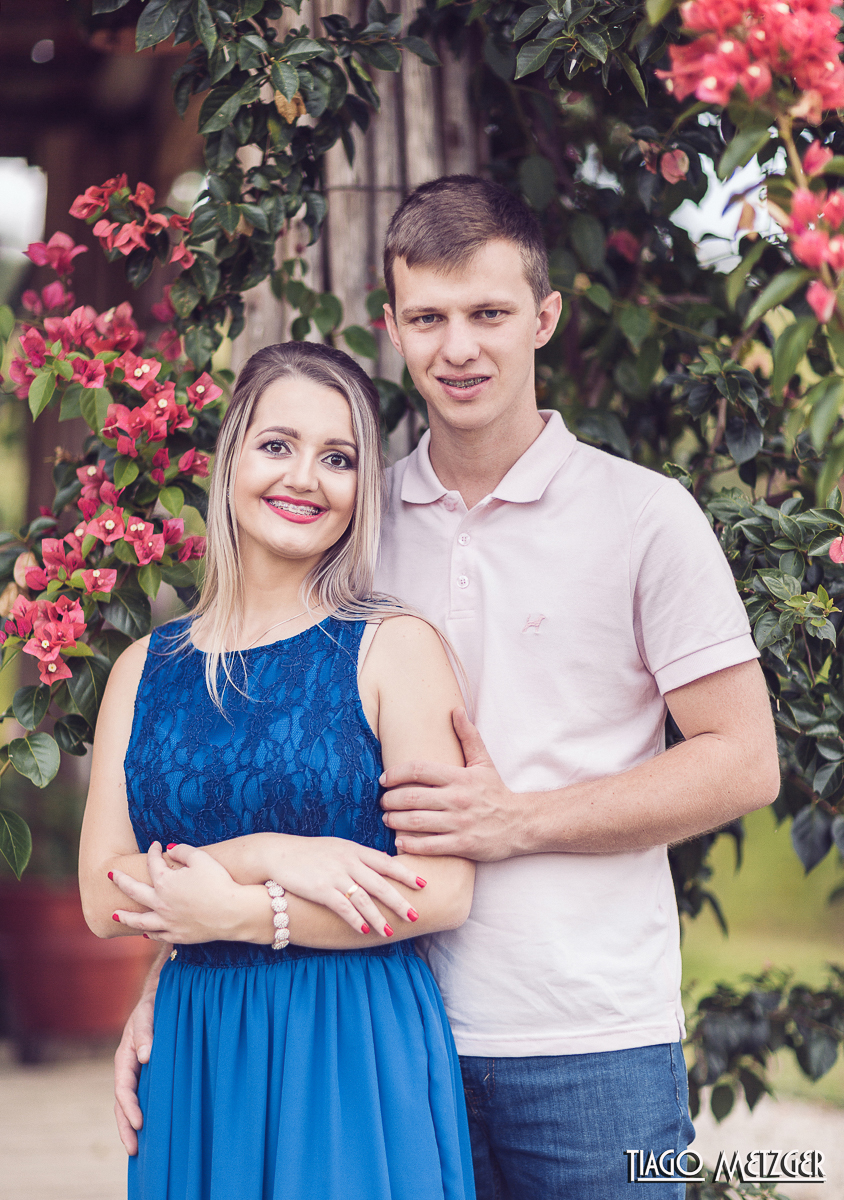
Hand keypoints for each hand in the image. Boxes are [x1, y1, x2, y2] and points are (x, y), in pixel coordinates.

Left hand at [111, 842, 250, 942]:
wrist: (233, 912)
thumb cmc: (219, 882)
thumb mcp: (201, 858)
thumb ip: (182, 851)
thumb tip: (168, 849)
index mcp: (164, 882)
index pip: (152, 863)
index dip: (153, 851)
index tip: (155, 845)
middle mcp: (160, 903)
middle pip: (134, 891)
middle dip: (121, 881)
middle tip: (111, 876)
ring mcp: (167, 922)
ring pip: (139, 920)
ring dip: (125, 917)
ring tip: (114, 915)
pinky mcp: (178, 935)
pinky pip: (157, 935)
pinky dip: (149, 933)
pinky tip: (144, 932)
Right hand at [114, 968, 158, 1154]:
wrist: (159, 996)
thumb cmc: (153, 1005)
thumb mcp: (148, 1014)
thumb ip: (146, 1032)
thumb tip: (146, 1056)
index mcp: (124, 1057)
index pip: (123, 1089)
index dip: (130, 1108)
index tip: (140, 1124)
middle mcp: (128, 1068)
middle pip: (122, 1104)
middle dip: (125, 1127)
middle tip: (134, 1151)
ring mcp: (136, 1072)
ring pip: (130, 1104)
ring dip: (131, 1125)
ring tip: (138, 1150)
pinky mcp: (148, 1073)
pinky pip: (142, 1097)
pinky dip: (142, 1113)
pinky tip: (151, 1128)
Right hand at [258, 833, 427, 936]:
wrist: (278, 853)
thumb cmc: (309, 853)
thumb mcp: (338, 847)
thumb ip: (359, 856)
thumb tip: (382, 863)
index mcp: (354, 850)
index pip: (386, 862)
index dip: (406, 873)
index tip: (423, 884)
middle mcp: (348, 861)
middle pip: (380, 883)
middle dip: (399, 901)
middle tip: (415, 915)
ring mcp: (335, 875)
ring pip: (363, 898)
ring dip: (378, 917)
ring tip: (390, 931)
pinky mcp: (320, 888)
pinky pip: (342, 906)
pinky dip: (354, 919)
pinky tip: (363, 930)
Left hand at [380, 708, 522, 860]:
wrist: (521, 823)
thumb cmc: (496, 792)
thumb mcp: (484, 762)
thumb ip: (468, 736)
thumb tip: (456, 710)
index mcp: (460, 777)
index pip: (419, 769)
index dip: (396, 773)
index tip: (384, 779)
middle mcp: (458, 799)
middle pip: (413, 797)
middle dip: (391, 800)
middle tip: (382, 802)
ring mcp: (460, 823)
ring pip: (417, 822)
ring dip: (395, 821)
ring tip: (387, 819)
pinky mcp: (463, 845)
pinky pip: (429, 846)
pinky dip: (410, 844)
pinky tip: (399, 841)